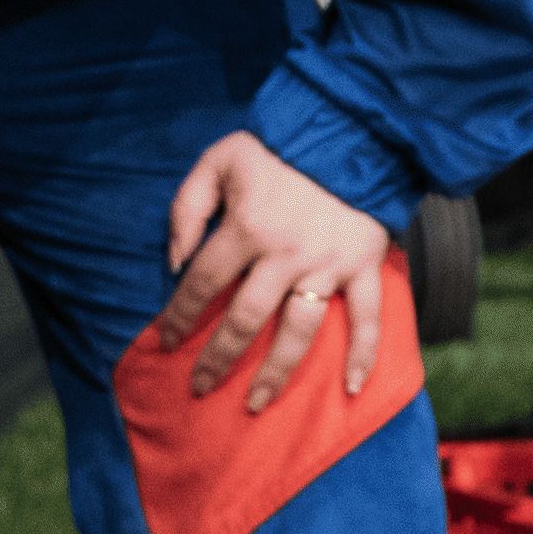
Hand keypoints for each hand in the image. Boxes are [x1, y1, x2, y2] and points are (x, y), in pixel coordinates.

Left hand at [158, 130, 388, 411]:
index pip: (202, 283)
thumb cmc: (276, 148)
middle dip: (218, 359)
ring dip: (276, 373)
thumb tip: (173, 261)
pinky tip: (353, 389)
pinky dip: (365, 355)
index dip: (179, 315)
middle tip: (200, 388)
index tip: (164, 341)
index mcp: (246, 227)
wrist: (346, 130)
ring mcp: (328, 265)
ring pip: (298, 332)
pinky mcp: (364, 266)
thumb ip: (188, 208)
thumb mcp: (218, 161)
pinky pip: (368, 319)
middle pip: (244, 320)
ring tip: (256, 403)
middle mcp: (285, 254)